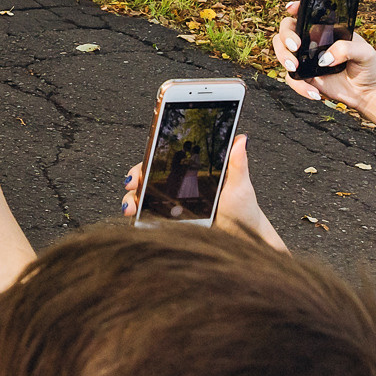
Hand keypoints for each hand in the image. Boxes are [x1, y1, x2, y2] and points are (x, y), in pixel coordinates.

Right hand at [120, 134, 286, 251]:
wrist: (244, 236)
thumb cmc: (242, 209)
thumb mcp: (239, 184)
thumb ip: (237, 163)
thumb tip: (241, 139)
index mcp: (190, 173)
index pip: (163, 162)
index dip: (148, 161)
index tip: (141, 167)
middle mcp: (178, 188)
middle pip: (147, 179)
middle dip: (133, 181)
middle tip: (132, 185)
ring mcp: (173, 206)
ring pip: (143, 199)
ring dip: (131, 201)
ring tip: (131, 208)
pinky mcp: (172, 223)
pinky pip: (150, 219)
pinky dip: (139, 218)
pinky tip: (138, 220)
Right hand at [271, 4, 375, 138]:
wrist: (370, 93)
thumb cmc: (370, 67)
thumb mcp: (365, 52)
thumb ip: (345, 49)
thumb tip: (324, 58)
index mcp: (326, 30)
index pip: (306, 14)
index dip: (295, 8)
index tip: (291, 9)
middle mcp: (313, 42)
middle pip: (286, 31)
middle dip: (285, 37)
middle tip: (295, 47)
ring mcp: (307, 59)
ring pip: (282, 52)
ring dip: (283, 57)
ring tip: (295, 67)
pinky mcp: (305, 77)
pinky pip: (291, 79)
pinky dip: (298, 86)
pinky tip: (314, 93)